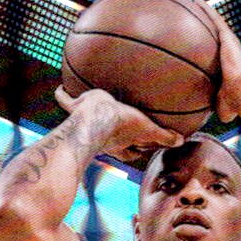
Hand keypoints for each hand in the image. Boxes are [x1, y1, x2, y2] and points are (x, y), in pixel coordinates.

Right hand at [55, 87, 182, 162]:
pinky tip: (58, 88)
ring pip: (87, 120)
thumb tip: (182, 141)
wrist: (96, 117)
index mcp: (120, 142)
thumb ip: (163, 135)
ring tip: (82, 103)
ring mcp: (86, 122)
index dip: (136, 151)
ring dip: (85, 114)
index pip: (130, 152)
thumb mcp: (146, 128)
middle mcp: (102, 136)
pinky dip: (62, 96)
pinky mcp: (74, 109)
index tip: (140, 149)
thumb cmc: (121, 124)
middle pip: (109, 140)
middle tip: (115, 127)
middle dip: (113, 138)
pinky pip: (66, 101)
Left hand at [191, 0, 240, 123]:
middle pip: (216, 34)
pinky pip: (214, 19)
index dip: (208, 47)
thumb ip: (213, 106)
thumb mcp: (221, 105)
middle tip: (195, 16)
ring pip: (215, 23)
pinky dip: (206, 10)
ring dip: (206, 12)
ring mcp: (229, 43)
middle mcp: (229, 51)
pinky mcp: (228, 37)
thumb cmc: (235, 103)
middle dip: (207, 25)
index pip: (216, 53)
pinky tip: (195, 0)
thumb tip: (202, 118)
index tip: (199, 42)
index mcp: (227, 65)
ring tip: (193, 2)